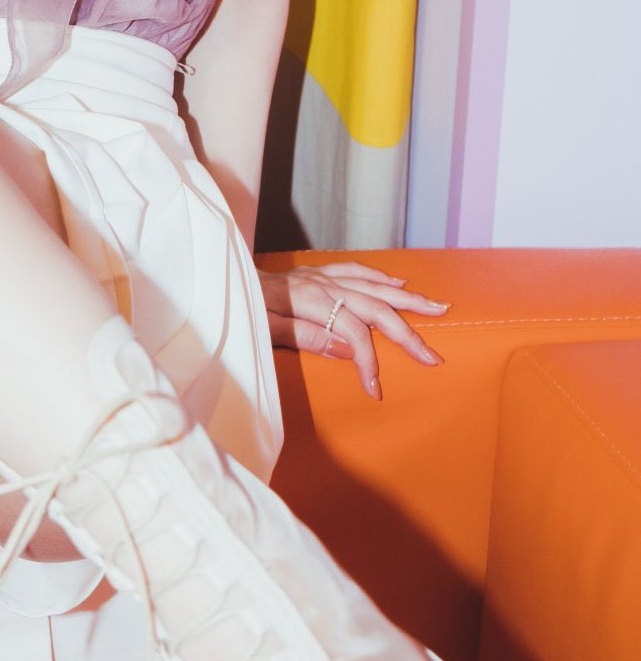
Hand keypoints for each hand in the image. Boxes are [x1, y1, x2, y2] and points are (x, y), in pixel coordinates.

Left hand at [257, 261, 449, 400]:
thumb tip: (348, 349)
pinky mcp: (316, 274)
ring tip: (438, 309)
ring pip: (374, 287)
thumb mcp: (264, 331)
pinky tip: (398, 284)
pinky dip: (380, 278)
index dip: (367, 362)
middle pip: (374, 308)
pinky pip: (356, 271)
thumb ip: (305, 337)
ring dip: (408, 300)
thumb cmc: (240, 309)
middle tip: (433, 356)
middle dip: (407, 333)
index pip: (352, 333)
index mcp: (309, 300)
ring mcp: (321, 276)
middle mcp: (321, 284)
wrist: (222, 280)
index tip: (376, 389)